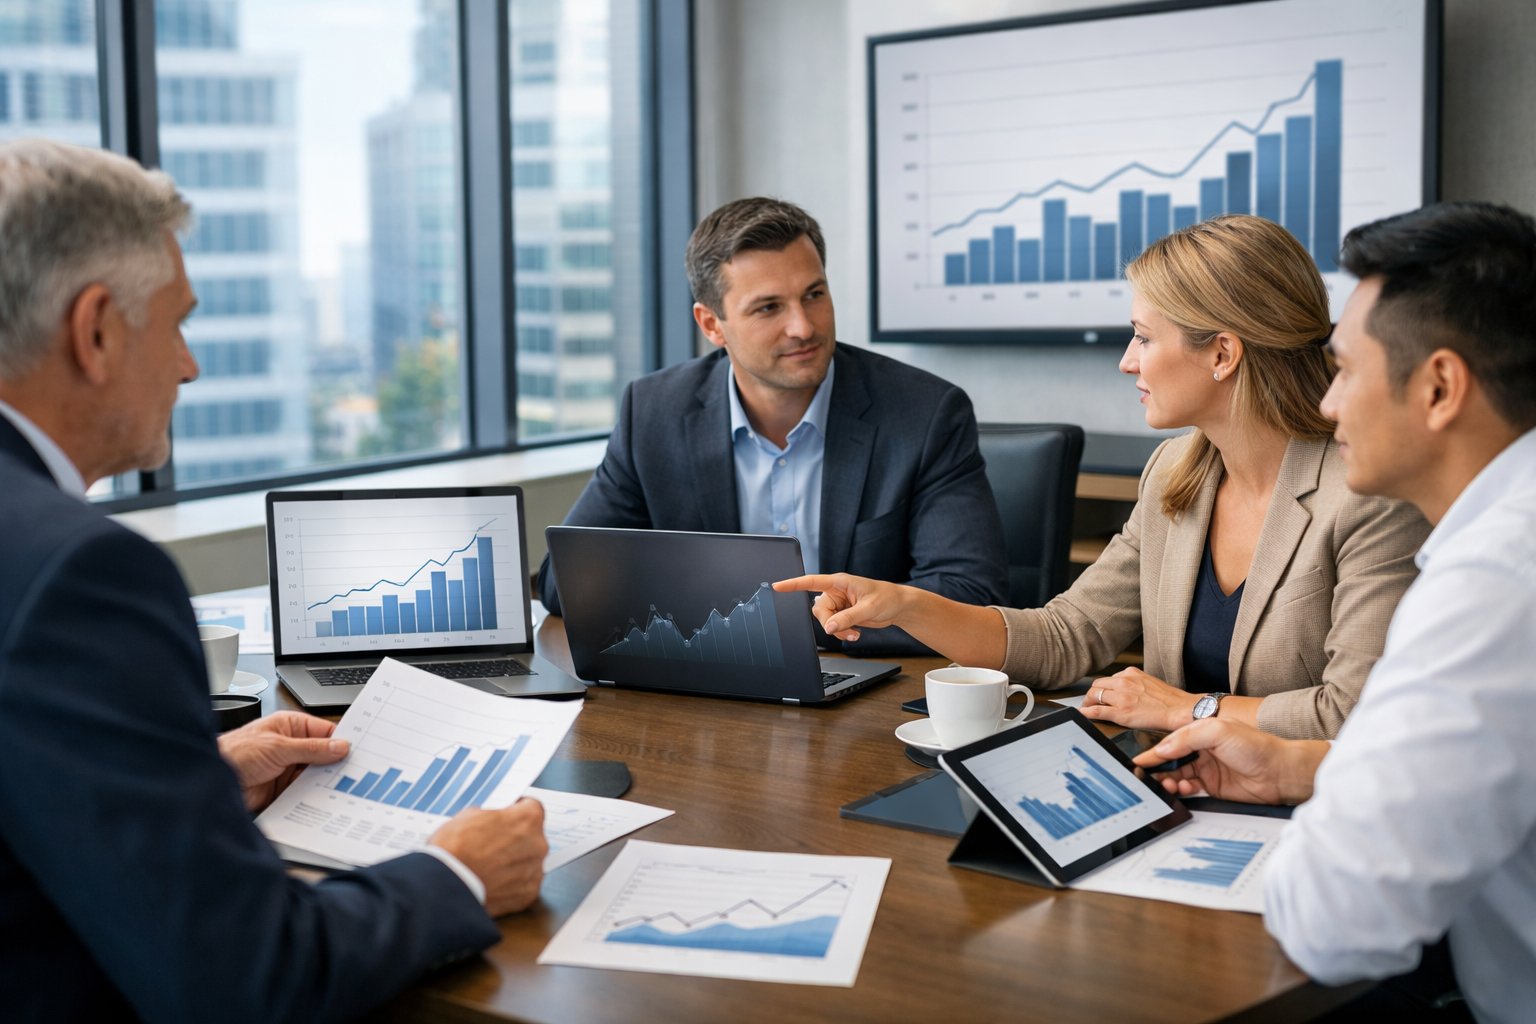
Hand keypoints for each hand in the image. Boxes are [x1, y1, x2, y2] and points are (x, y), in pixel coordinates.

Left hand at [218, 711, 348, 812]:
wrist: (210, 783)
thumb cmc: (234, 754)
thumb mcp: (278, 747)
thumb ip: (311, 748)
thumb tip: (339, 746)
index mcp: (290, 726)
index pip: (325, 731)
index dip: (342, 740)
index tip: (359, 750)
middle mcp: (290, 746)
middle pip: (323, 754)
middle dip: (336, 762)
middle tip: (355, 770)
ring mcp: (287, 768)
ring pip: (316, 774)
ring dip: (326, 781)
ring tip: (342, 785)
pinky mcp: (283, 789)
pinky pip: (306, 791)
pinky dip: (315, 795)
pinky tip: (324, 798)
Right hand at [430, 798, 547, 916]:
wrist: (445, 885)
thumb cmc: (454, 848)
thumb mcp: (470, 816)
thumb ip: (492, 817)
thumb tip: (493, 822)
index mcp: (528, 819)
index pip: (531, 808)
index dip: (517, 811)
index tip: (510, 816)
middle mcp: (538, 844)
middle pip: (531, 838)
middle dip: (515, 840)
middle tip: (494, 845)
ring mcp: (535, 871)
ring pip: (528, 862)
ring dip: (514, 863)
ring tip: (490, 867)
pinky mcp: (528, 894)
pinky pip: (523, 884)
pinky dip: (511, 884)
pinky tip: (492, 883)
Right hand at [773, 573, 915, 642]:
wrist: (898, 607)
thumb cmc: (887, 598)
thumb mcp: (868, 608)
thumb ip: (847, 618)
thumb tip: (829, 627)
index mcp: (839, 582)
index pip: (811, 582)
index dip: (793, 584)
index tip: (778, 586)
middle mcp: (836, 592)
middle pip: (819, 610)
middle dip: (830, 623)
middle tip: (846, 630)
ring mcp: (839, 604)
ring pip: (826, 621)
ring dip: (839, 631)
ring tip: (855, 633)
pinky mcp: (843, 614)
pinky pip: (834, 626)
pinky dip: (843, 633)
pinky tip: (856, 632)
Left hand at [1081, 667, 1199, 730]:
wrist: (1180, 710)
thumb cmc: (1170, 700)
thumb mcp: (1149, 682)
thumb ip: (1135, 683)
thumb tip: (1125, 689)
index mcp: (1131, 673)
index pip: (1109, 679)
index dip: (1103, 688)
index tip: (1102, 694)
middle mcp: (1123, 682)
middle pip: (1098, 685)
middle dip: (1093, 694)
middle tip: (1091, 702)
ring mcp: (1120, 697)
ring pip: (1094, 696)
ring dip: (1088, 702)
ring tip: (1088, 708)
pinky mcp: (1120, 712)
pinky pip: (1096, 710)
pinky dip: (1086, 712)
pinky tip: (1083, 714)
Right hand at [1132, 719, 1326, 804]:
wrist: (1279, 773)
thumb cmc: (1256, 746)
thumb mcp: (1217, 732)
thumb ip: (1186, 739)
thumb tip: (1162, 749)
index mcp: (1200, 732)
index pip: (1170, 742)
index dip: (1153, 753)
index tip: (1138, 762)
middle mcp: (1202, 750)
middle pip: (1170, 761)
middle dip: (1157, 770)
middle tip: (1147, 778)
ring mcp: (1207, 769)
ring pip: (1177, 776)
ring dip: (1169, 781)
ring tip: (1168, 784)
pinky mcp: (1213, 787)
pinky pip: (1189, 790)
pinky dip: (1181, 791)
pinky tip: (1182, 790)